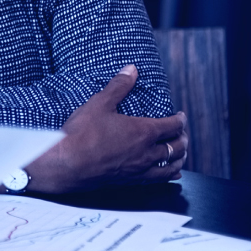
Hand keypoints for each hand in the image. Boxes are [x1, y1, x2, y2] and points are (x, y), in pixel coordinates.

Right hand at [28, 66, 188, 192]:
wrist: (68, 164)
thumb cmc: (82, 134)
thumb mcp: (99, 104)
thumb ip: (118, 86)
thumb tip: (131, 70)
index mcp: (143, 131)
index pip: (172, 126)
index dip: (180, 120)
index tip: (180, 116)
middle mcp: (147, 151)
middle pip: (176, 146)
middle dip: (182, 139)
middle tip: (182, 134)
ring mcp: (140, 168)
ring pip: (171, 165)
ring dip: (180, 158)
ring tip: (182, 153)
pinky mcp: (132, 180)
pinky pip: (159, 179)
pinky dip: (169, 174)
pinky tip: (172, 174)